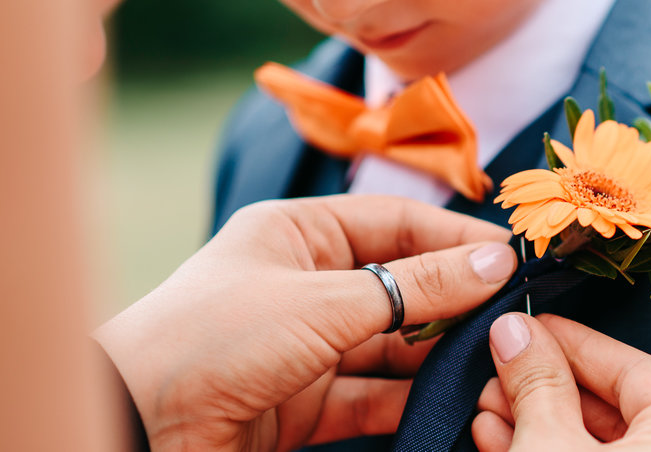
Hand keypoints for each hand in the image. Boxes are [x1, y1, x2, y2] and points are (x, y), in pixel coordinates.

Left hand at [93, 195, 516, 451]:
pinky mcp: (302, 404)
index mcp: (298, 233)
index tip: (512, 255)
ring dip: (437, 353)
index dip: (455, 236)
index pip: (396, 222)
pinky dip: (410, 399)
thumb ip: (414, 287)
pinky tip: (452, 399)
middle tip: (514, 312)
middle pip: (399, 284)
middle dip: (454, 299)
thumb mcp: (323, 303)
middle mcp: (304, 283)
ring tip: (493, 358)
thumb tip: (494, 261)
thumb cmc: (213, 338)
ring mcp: (305, 346)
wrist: (134, 430)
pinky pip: (371, 395)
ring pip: (390, 345)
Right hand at [473, 314, 650, 451]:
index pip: (636, 372)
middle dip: (545, 383)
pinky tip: (492, 435)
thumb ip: (537, 383)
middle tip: (497, 361)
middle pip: (612, 408)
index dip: (577, 342)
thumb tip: (513, 328)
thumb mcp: (550, 447)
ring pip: (591, 446)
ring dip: (534, 419)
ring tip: (485, 400)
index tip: (530, 323)